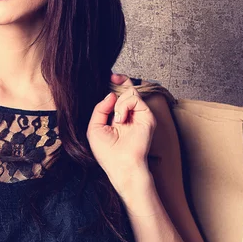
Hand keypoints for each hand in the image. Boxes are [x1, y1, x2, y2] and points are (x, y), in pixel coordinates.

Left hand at [87, 73, 156, 191]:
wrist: (121, 165)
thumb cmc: (107, 152)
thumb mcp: (95, 127)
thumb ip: (100, 108)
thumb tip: (111, 94)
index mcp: (116, 116)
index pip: (117, 95)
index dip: (114, 84)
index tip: (110, 76)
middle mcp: (129, 114)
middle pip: (127, 88)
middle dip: (119, 80)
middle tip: (113, 77)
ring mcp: (139, 114)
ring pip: (130, 92)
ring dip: (119, 103)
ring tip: (117, 119)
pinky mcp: (147, 116)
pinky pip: (135, 98)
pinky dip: (125, 106)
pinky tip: (121, 119)